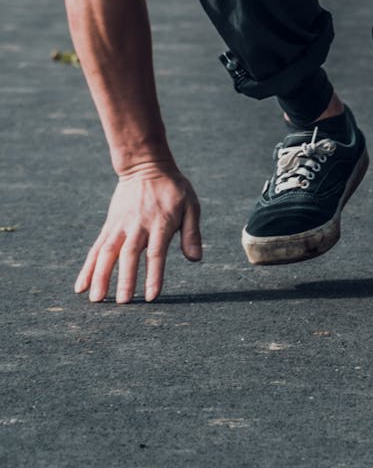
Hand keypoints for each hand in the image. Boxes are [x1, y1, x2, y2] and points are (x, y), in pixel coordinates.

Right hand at [74, 161, 201, 303]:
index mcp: (160, 223)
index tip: (151, 296)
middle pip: (129, 254)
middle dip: (125, 279)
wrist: (145, 165)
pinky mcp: (109, 225)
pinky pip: (96, 248)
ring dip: (101, 276)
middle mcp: (137, 226)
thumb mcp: (190, 205)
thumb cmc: (173, 188)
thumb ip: (191, 233)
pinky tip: (80, 286)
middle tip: (122, 303)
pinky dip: (88, 267)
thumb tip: (196, 259)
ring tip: (96, 299)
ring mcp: (120, 225)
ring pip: (107, 252)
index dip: (154, 275)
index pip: (156, 253)